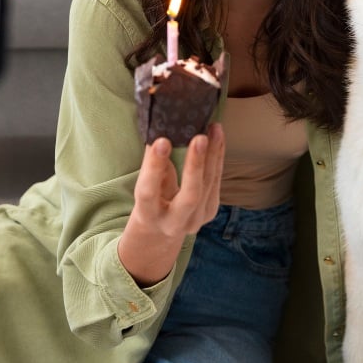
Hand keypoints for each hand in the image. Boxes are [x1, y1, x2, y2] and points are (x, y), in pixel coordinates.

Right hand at [118, 123, 225, 285]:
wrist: (160, 232)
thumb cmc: (149, 202)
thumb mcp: (144, 189)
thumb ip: (153, 168)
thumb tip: (160, 132)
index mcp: (149, 215)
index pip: (149, 192)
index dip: (154, 167)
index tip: (160, 141)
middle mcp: (174, 223)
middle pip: (190, 195)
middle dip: (196, 165)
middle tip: (200, 138)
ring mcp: (196, 220)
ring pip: (208, 185)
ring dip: (214, 154)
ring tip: (214, 129)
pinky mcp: (210, 211)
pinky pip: (216, 182)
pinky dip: (218, 158)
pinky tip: (219, 138)